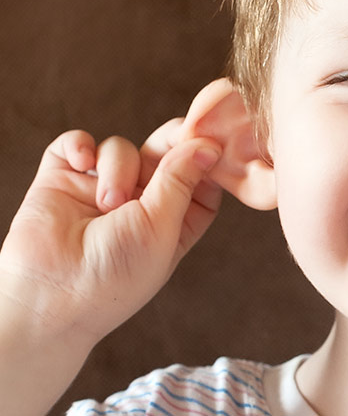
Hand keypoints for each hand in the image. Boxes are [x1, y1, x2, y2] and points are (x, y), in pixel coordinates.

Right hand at [0, 120, 221, 346]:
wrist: (50, 294)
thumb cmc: (115, 274)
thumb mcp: (161, 227)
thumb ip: (181, 181)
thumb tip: (210, 145)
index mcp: (173, 220)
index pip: (200, 179)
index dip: (207, 158)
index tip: (216, 142)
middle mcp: (139, 203)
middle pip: (163, 154)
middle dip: (171, 142)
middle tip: (178, 136)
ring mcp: (99, 189)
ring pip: (121, 148)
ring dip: (118, 167)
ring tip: (109, 204)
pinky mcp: (61, 180)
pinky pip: (76, 144)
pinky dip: (79, 146)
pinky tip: (82, 162)